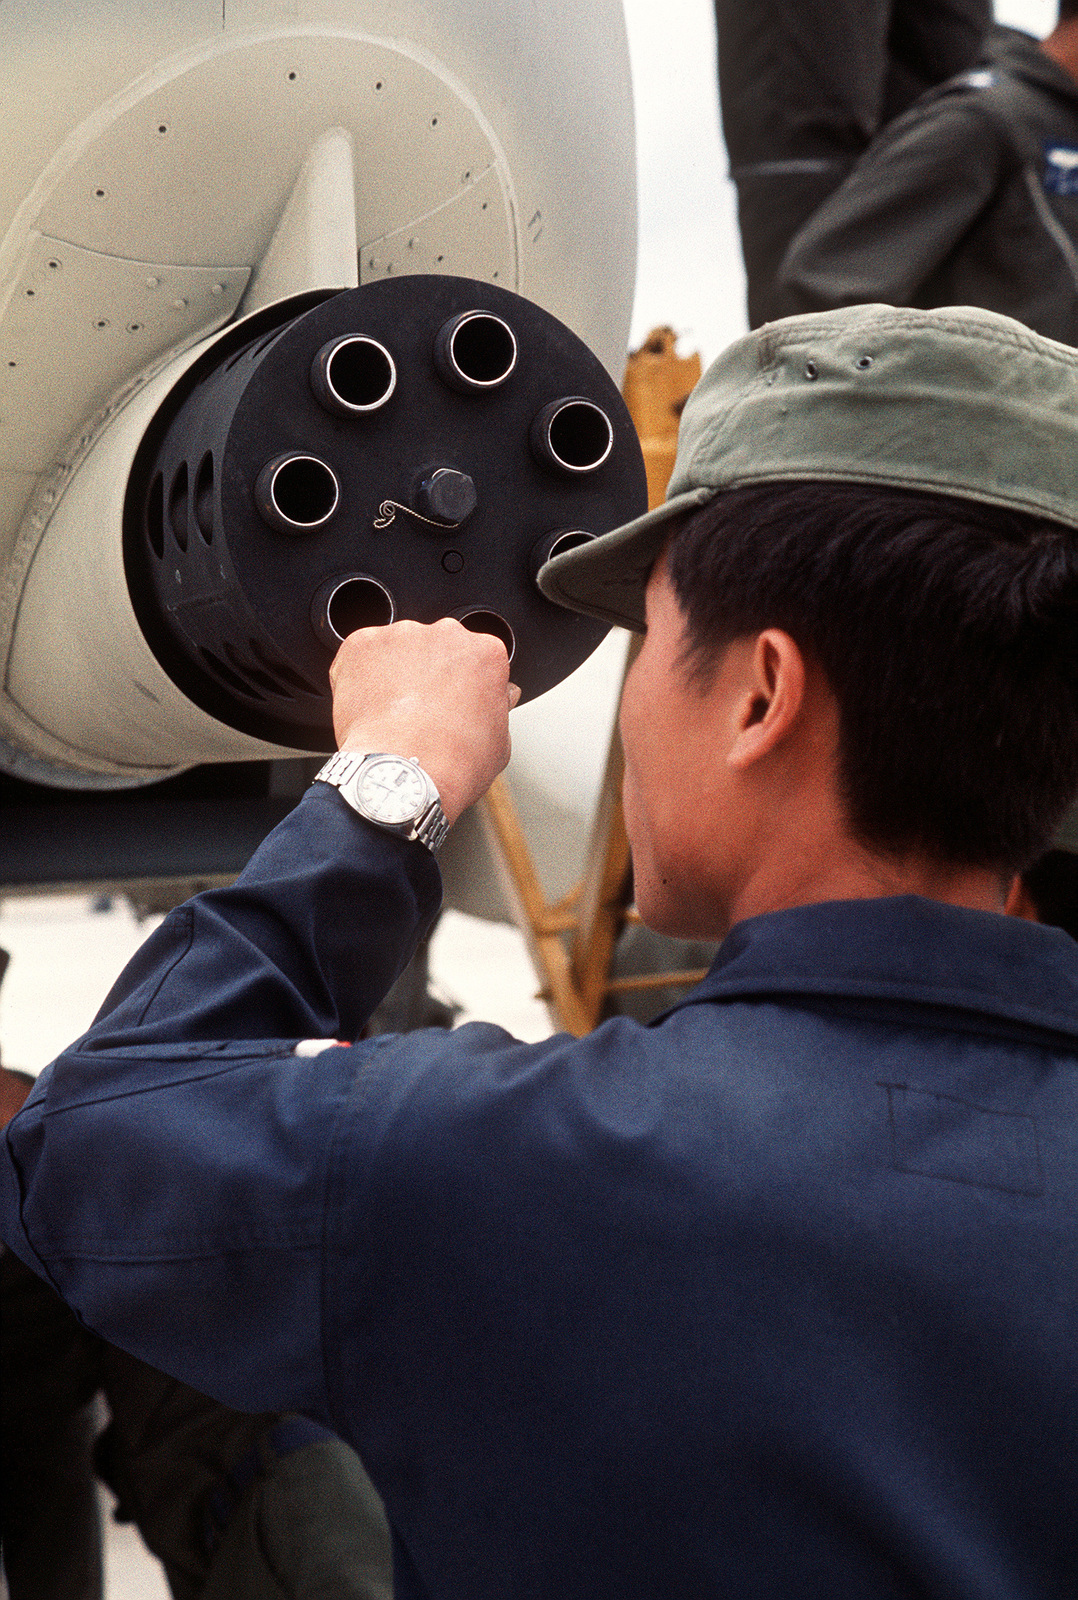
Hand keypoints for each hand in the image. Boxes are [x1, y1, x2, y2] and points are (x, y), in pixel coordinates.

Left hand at [328, 619, 519, 823]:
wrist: (405, 773)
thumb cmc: (454, 764)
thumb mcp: (499, 741)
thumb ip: (498, 706)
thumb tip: (500, 699)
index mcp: (485, 653)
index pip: (475, 659)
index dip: (462, 684)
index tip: (452, 703)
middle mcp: (446, 634)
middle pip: (435, 649)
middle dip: (427, 674)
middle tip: (420, 712)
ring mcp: (402, 636)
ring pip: (396, 650)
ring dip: (393, 674)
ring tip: (391, 715)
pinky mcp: (363, 645)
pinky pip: (359, 656)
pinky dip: (358, 677)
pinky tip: (368, 708)